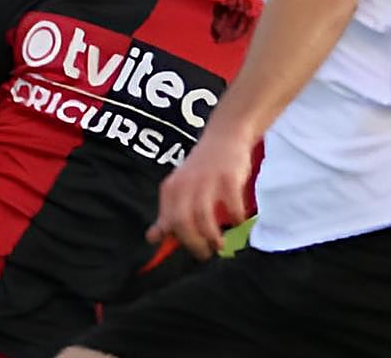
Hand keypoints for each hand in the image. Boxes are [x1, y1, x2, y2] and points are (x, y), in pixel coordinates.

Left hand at [146, 129, 251, 260]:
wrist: (224, 136)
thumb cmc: (202, 169)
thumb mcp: (180, 189)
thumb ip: (168, 214)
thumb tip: (152, 238)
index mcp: (171, 189)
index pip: (169, 221)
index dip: (180, 240)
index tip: (192, 250)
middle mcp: (185, 184)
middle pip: (182, 222)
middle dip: (194, 243)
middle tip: (206, 253)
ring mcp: (206, 180)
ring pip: (203, 216)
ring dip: (212, 236)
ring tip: (219, 244)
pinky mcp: (228, 177)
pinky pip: (231, 205)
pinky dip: (235, 217)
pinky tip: (238, 220)